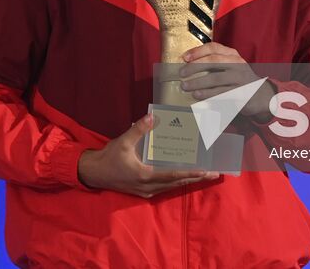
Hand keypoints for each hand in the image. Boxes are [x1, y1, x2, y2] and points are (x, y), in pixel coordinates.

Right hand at [77, 114, 221, 197]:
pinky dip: (176, 182)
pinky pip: (164, 188)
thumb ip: (138, 129)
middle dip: (196, 178)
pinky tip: (183, 177)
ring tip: (203, 175)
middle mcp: (149, 186)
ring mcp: (147, 191)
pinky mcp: (143, 192)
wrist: (95, 173)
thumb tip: (152, 116)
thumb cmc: (109, 157)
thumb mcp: (123, 141)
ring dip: (187, 181)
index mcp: (145, 175)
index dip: (191, 173)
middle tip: (214, 174)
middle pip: (177, 183)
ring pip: (172, 187)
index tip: (206, 171)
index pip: (174, 174)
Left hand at [179, 42, 275, 119]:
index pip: (214, 48)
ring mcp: (241, 79)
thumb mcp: (230, 67)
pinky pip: (222, 94)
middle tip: (181, 73)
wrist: (261, 95)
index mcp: (233, 55)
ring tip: (185, 86)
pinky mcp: (242, 93)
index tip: (184, 57)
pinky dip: (208, 94)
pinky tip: (198, 95)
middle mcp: (237, 64)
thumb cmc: (239, 80)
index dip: (197, 51)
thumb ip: (214, 64)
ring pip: (216, 78)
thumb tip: (188, 64)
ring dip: (198, 83)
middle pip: (213, 61)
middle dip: (195, 67)